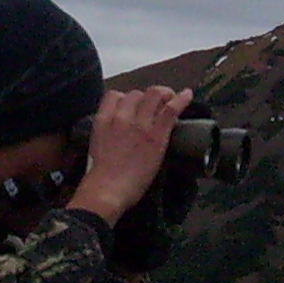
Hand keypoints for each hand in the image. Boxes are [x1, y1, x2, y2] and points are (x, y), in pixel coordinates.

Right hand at [63, 85, 189, 226]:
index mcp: (103, 120)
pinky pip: (171, 109)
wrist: (107, 189)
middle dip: (146, 98)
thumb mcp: (96, 146)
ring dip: (164, 95)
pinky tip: (187, 95)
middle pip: (136, 93)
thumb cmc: (101, 176)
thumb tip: (118, 131)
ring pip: (154, 95)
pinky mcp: (156, 134)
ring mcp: (140, 124)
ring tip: (171, 99)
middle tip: (156, 105)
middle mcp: (121, 116)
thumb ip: (107, 132)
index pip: (115, 95)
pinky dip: (182, 99)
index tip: (134, 105)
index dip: (126, 98)